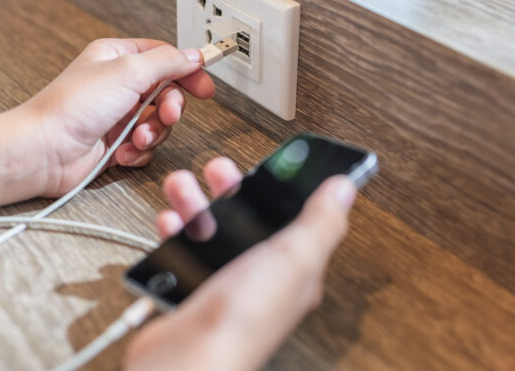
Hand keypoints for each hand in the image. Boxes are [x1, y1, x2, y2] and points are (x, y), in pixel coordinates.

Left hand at [12, 39, 213, 196]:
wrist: (44, 151)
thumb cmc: (70, 108)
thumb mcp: (126, 71)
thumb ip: (166, 62)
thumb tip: (192, 55)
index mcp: (117, 57)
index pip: (164, 58)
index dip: (187, 71)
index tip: (204, 86)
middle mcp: (118, 85)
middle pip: (167, 93)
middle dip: (170, 108)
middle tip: (167, 114)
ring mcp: (117, 115)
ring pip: (159, 123)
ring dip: (153, 133)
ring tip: (137, 138)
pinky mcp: (116, 142)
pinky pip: (145, 146)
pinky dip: (138, 151)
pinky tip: (122, 151)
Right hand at [124, 158, 356, 370]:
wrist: (186, 362)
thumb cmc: (242, 321)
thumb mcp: (293, 259)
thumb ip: (320, 223)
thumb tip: (344, 190)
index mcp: (294, 270)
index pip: (300, 220)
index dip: (288, 189)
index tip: (278, 163)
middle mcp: (262, 279)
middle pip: (252, 221)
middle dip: (233, 189)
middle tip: (220, 169)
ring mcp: (226, 286)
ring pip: (215, 232)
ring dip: (198, 204)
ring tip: (183, 186)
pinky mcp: (194, 292)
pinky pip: (186, 252)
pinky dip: (176, 231)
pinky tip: (170, 221)